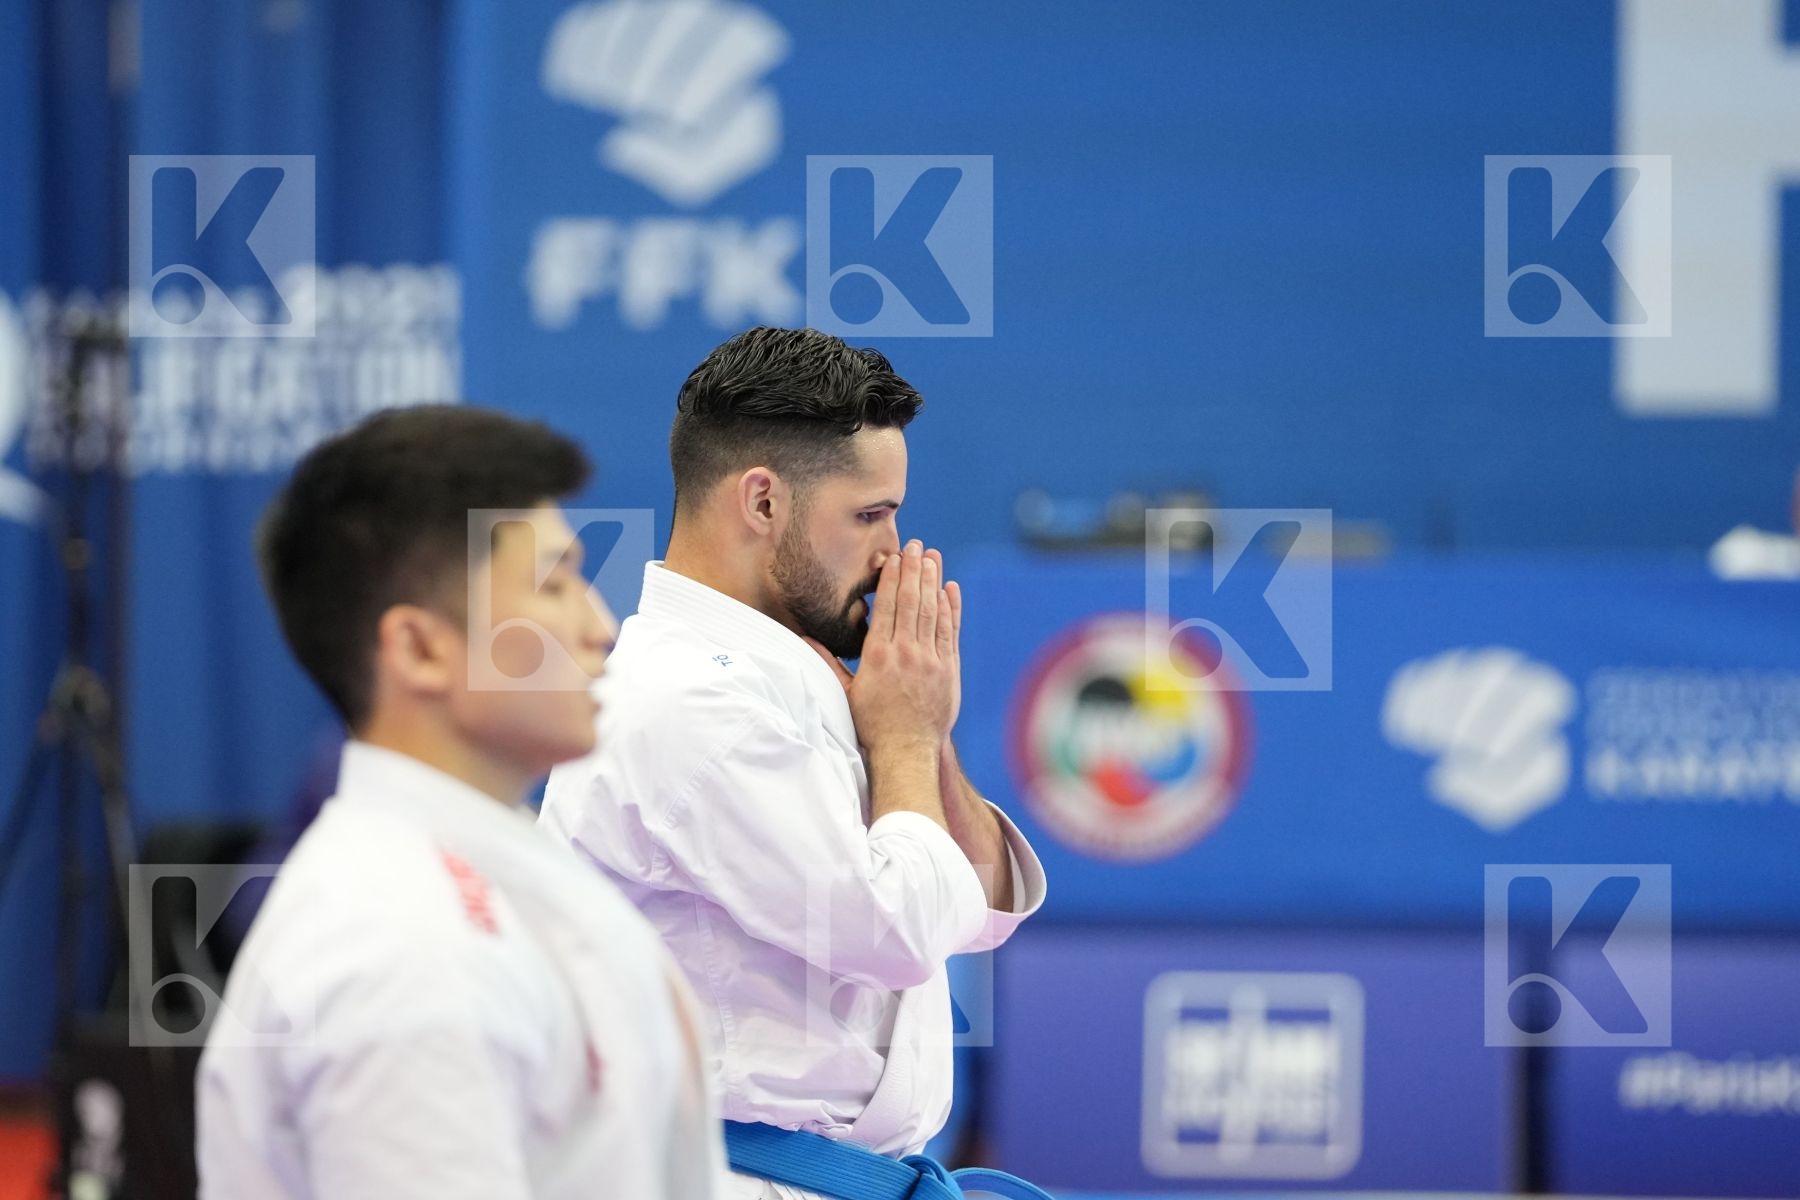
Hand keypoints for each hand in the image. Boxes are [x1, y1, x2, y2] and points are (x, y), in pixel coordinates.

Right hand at [804, 539, 954, 752]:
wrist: (906, 751)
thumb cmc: (872, 724)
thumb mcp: (844, 692)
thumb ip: (829, 661)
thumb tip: (806, 639)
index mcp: (878, 655)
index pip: (887, 605)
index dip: (892, 577)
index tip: (895, 556)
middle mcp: (906, 653)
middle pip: (911, 601)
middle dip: (913, 569)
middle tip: (915, 545)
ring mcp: (930, 660)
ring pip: (933, 611)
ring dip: (933, 581)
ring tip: (932, 557)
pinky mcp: (949, 670)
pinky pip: (951, 631)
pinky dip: (951, 608)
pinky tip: (950, 589)